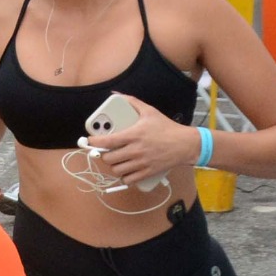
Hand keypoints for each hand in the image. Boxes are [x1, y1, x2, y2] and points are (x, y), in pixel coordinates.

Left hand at [81, 95, 197, 184]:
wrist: (185, 144)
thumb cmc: (166, 127)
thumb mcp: (149, 111)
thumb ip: (131, 102)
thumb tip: (116, 95)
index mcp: (134, 134)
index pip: (107, 141)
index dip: (94, 142)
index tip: (90, 141)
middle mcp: (136, 150)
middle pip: (109, 158)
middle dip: (104, 155)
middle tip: (106, 151)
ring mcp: (141, 163)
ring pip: (117, 170)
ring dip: (113, 166)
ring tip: (115, 160)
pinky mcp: (148, 172)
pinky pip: (129, 180)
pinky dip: (124, 177)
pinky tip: (125, 171)